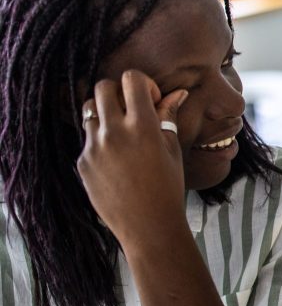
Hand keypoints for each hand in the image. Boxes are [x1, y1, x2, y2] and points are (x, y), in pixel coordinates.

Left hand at [77, 71, 188, 246]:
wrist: (147, 226)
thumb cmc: (167, 188)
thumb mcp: (172, 150)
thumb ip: (169, 117)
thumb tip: (177, 93)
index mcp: (142, 126)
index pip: (131, 79)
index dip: (143, 84)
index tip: (150, 99)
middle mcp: (113, 132)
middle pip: (103, 86)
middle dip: (118, 92)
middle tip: (131, 109)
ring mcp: (93, 147)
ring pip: (89, 109)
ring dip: (105, 112)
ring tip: (121, 132)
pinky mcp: (82, 162)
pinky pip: (87, 138)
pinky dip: (101, 140)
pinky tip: (116, 160)